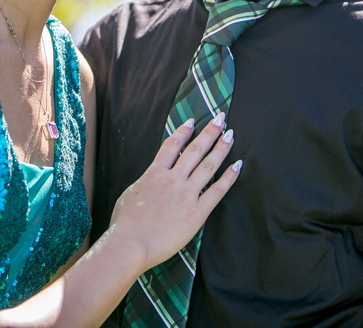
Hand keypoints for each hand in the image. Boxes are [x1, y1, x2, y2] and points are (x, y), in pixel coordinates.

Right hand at [107, 113, 240, 269]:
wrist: (130, 244)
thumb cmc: (124, 224)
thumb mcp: (130, 193)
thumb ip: (145, 183)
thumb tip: (151, 179)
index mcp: (154, 173)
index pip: (172, 145)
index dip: (183, 131)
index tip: (192, 121)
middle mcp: (173, 179)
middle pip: (195, 149)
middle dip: (209, 131)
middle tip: (220, 118)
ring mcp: (186, 194)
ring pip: (208, 164)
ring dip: (221, 147)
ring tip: (230, 135)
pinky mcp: (197, 212)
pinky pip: (217, 190)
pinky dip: (229, 176)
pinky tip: (237, 165)